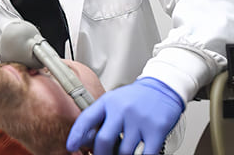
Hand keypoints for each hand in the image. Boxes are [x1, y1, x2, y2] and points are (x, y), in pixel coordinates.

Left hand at [66, 77, 183, 154]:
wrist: (163, 86)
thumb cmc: (136, 97)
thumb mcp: (115, 101)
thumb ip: (101, 118)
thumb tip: (86, 141)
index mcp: (109, 101)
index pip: (87, 118)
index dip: (76, 135)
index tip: (71, 147)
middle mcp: (122, 109)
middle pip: (103, 141)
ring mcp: (139, 119)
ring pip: (124, 152)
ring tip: (123, 153)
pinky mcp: (156, 129)